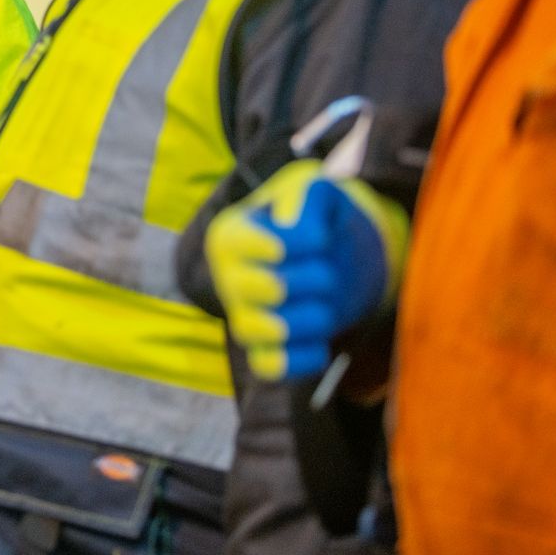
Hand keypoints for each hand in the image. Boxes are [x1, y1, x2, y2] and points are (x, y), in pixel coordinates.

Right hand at [205, 160, 408, 381]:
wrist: (325, 254)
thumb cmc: (313, 217)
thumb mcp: (313, 188)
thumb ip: (310, 198)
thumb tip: (307, 236)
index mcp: (229, 235)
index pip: (258, 246)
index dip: (295, 245)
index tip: (318, 239)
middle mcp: (226, 277)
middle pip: (273, 288)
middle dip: (316, 280)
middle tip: (329, 273)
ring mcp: (241, 314)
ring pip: (270, 331)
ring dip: (315, 319)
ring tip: (329, 306)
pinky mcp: (259, 348)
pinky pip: (270, 366)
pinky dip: (300, 359)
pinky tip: (321, 344)